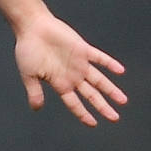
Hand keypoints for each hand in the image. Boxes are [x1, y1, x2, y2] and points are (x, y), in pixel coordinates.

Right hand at [13, 12, 126, 126]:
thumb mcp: (28, 74)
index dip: (83, 114)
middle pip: (91, 94)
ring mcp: (79, 63)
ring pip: (99, 80)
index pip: (74, 103)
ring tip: (123, 100)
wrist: (32, 27)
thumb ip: (34, 92)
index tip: (93, 123)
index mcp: (59, 83)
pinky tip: (120, 71)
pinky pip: (99, 58)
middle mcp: (72, 75)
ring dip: (110, 89)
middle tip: (115, 118)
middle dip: (102, 106)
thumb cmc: (28, 50)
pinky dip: (110, 64)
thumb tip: (36, 109)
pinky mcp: (82, 49)